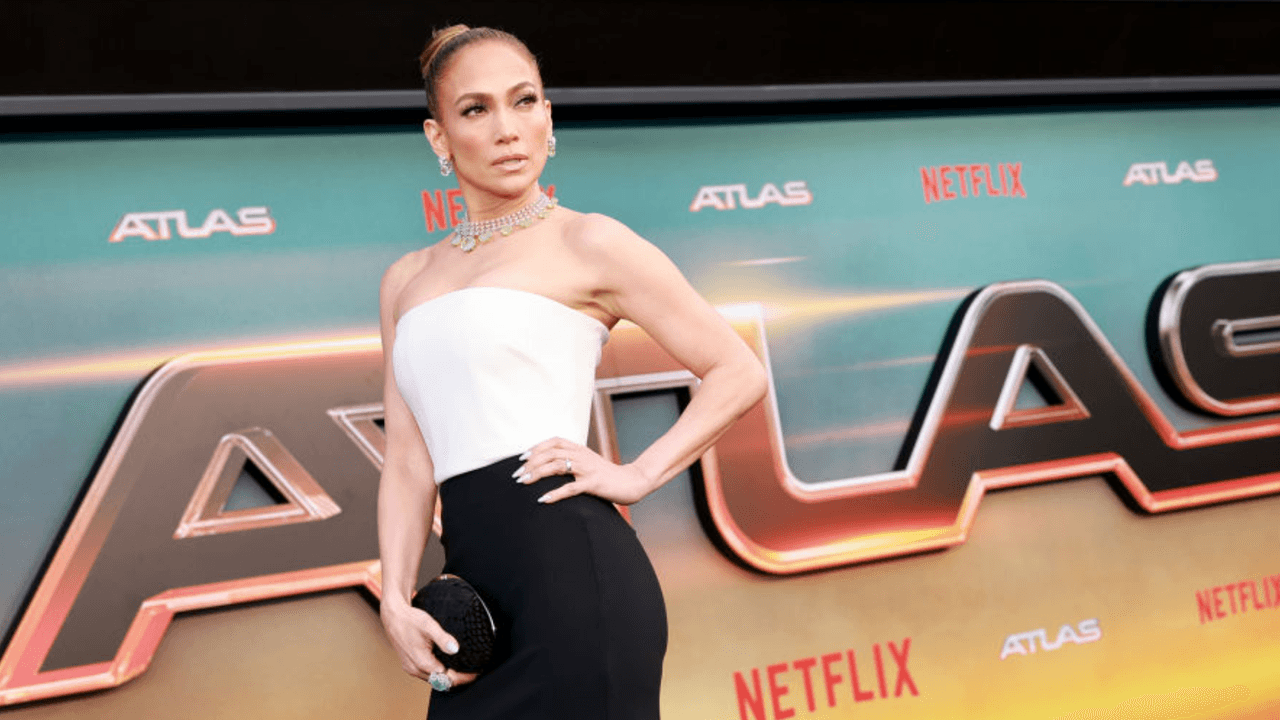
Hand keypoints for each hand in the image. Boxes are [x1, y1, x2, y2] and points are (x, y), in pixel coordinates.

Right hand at [380, 598, 477, 688]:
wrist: (393, 616)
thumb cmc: (410, 619)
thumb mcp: (429, 624)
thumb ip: (442, 638)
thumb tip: (455, 649)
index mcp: (422, 662)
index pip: (447, 678)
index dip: (463, 678)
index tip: (475, 673)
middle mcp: (415, 669)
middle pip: (441, 682)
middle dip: (457, 679)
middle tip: (472, 671)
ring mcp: (411, 668)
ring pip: (434, 681)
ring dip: (448, 677)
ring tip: (463, 669)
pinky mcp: (410, 665)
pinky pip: (427, 675)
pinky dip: (438, 674)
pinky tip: (447, 665)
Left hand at [514, 437, 653, 504]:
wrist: (632, 481)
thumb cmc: (607, 475)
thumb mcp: (589, 463)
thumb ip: (572, 462)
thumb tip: (550, 467)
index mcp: (580, 449)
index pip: (554, 442)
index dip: (536, 448)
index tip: (522, 458)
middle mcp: (582, 455)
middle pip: (551, 453)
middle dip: (531, 463)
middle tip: (517, 475)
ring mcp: (588, 468)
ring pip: (557, 466)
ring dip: (537, 474)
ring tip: (523, 483)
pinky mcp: (593, 483)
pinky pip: (570, 488)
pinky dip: (555, 493)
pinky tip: (543, 499)